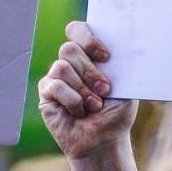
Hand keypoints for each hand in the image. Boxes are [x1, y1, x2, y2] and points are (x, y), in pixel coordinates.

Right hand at [39, 22, 136, 160]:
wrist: (104, 140)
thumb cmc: (116, 114)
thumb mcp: (125, 86)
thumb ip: (119, 65)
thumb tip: (124, 45)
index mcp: (90, 56)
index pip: (78, 31)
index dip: (88, 38)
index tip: (105, 57)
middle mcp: (71, 63)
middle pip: (69, 49)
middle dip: (91, 71)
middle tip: (105, 90)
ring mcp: (56, 77)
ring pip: (62, 67)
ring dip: (83, 89)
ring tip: (94, 105)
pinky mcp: (46, 92)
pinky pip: (55, 86)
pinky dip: (72, 100)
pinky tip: (80, 111)